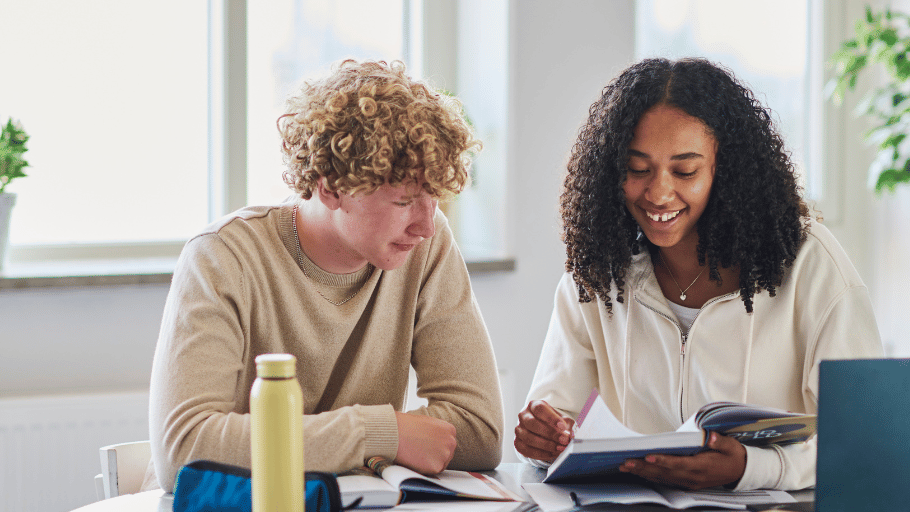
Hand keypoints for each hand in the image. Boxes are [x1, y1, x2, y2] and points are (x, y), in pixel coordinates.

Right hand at [394, 412, 456, 474]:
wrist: (395, 433)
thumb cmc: (406, 426)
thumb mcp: (428, 423)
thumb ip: (436, 433)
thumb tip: (436, 442)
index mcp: (449, 429)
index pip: (448, 443)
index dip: (436, 446)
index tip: (427, 446)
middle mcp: (451, 441)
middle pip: (447, 454)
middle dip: (436, 455)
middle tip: (421, 453)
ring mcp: (445, 454)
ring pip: (441, 463)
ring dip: (431, 462)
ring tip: (417, 454)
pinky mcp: (437, 466)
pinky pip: (433, 472)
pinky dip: (425, 469)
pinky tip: (416, 460)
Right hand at [514, 400, 574, 461]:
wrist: (545, 431)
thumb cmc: (554, 423)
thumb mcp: (563, 420)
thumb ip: (568, 426)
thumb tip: (571, 436)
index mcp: (534, 405)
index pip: (539, 409)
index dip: (551, 418)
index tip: (562, 427)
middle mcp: (523, 415)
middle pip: (532, 423)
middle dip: (550, 434)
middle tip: (563, 440)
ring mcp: (519, 429)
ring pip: (528, 438)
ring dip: (546, 445)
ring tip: (559, 448)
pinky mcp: (517, 442)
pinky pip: (526, 450)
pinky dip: (540, 454)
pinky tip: (551, 453)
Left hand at [618, 431, 746, 489]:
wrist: (741, 471)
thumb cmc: (733, 455)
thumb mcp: (731, 446)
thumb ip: (720, 442)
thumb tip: (710, 436)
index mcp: (703, 467)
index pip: (680, 464)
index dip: (664, 462)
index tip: (649, 457)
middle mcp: (694, 477)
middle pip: (666, 473)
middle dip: (645, 468)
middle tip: (626, 462)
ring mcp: (689, 482)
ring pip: (663, 478)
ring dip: (643, 473)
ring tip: (626, 467)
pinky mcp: (687, 483)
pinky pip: (666, 481)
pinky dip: (651, 477)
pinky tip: (638, 472)